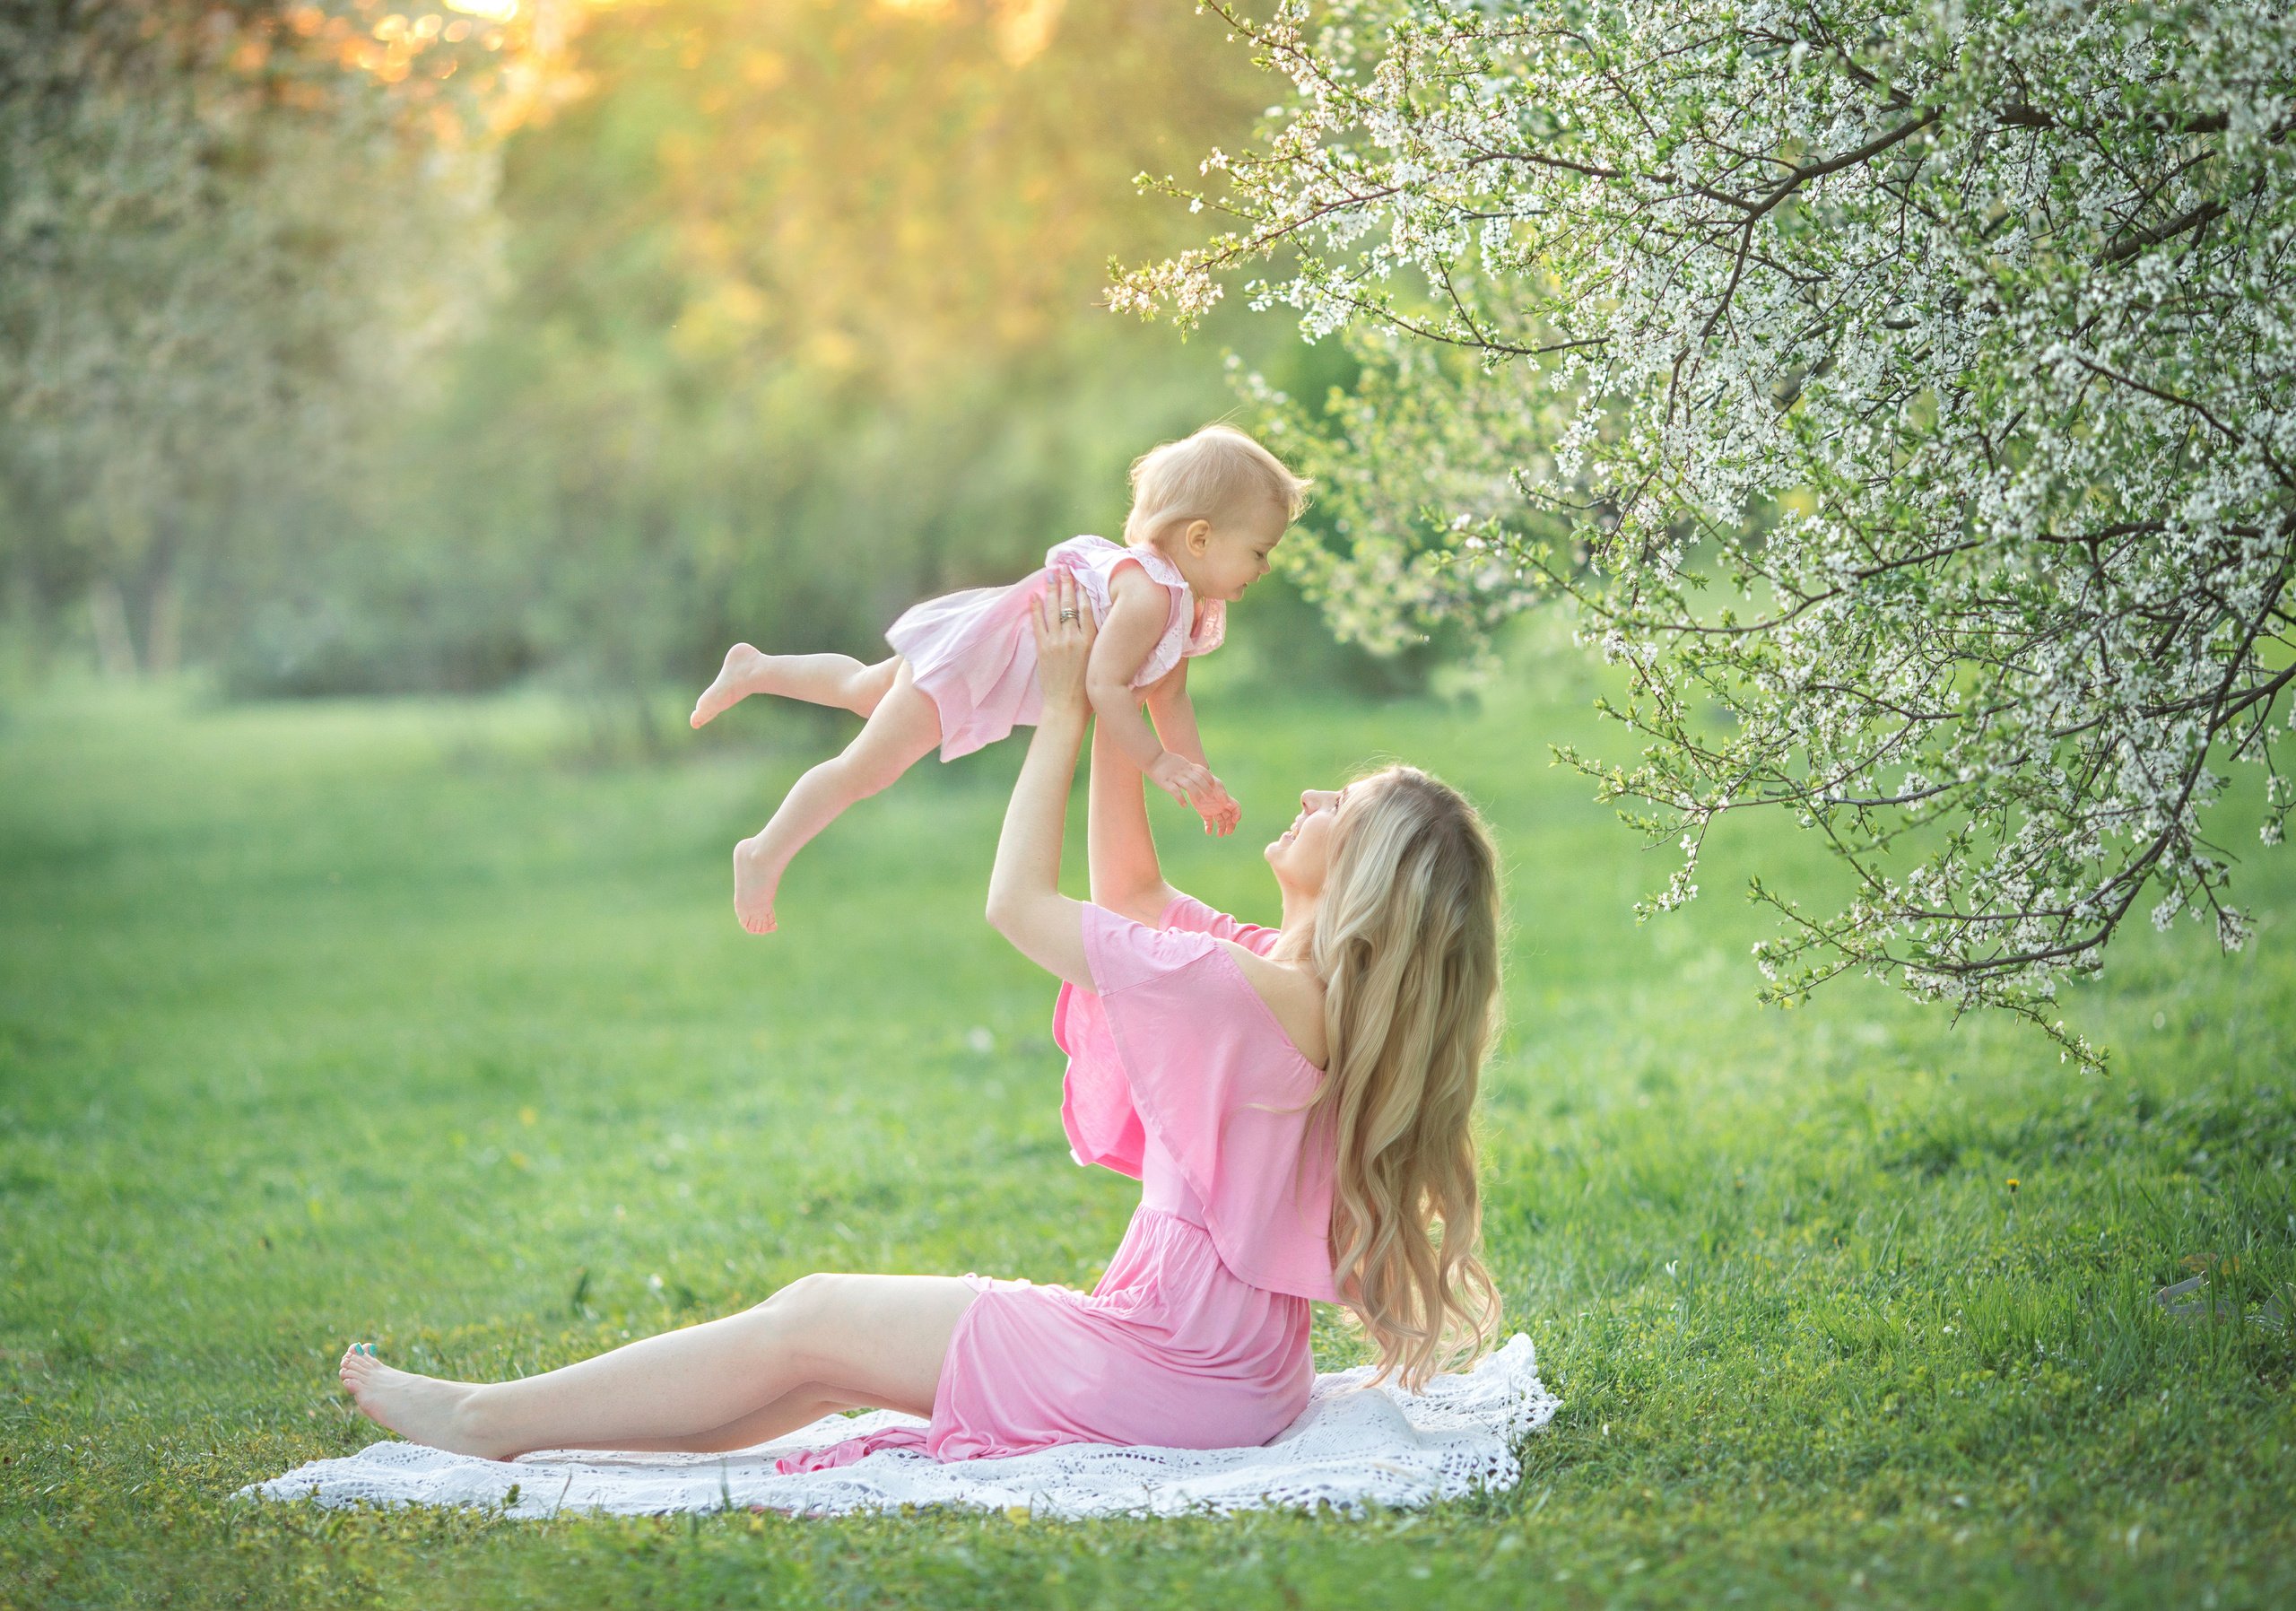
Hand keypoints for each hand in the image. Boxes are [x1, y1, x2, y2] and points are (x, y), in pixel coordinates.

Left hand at [1031, 571, 1094, 720]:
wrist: (1068, 708)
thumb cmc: (1090, 691)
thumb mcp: (1102, 662)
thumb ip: (1102, 643)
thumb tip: (1107, 627)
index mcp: (1092, 640)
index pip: (1088, 607)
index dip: (1083, 588)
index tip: (1082, 575)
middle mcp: (1075, 638)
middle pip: (1070, 603)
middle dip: (1067, 582)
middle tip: (1065, 567)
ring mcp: (1057, 642)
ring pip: (1054, 609)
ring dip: (1052, 589)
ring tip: (1051, 574)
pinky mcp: (1043, 649)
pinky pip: (1038, 623)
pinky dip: (1036, 608)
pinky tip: (1034, 595)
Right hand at [1146, 750, 1217, 811]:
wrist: (1151, 757)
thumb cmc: (1165, 761)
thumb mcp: (1180, 762)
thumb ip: (1188, 768)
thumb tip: (1196, 773)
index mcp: (1186, 766)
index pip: (1202, 770)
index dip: (1209, 778)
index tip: (1214, 786)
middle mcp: (1182, 771)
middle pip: (1198, 778)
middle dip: (1206, 788)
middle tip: (1211, 796)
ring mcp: (1174, 776)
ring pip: (1189, 785)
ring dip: (1197, 794)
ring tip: (1201, 802)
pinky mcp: (1165, 782)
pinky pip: (1175, 791)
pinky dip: (1181, 798)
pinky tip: (1184, 805)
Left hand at [1196, 784, 1240, 836]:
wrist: (1194, 780)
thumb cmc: (1207, 781)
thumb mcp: (1216, 786)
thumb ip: (1223, 796)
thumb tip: (1230, 807)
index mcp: (1226, 800)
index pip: (1236, 809)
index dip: (1237, 815)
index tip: (1234, 820)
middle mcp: (1221, 806)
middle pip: (1229, 818)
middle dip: (1230, 825)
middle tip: (1228, 832)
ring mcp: (1213, 810)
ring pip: (1220, 822)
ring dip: (1221, 828)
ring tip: (1219, 834)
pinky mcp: (1204, 812)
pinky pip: (1208, 822)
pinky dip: (1209, 827)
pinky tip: (1208, 832)